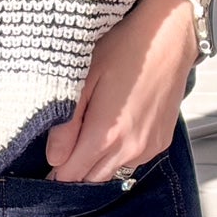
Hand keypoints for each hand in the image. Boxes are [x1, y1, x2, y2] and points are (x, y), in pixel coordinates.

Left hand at [45, 0, 198, 183]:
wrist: (169, 38)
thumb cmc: (124, 49)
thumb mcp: (84, 78)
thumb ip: (67, 123)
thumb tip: (53, 157)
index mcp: (107, 133)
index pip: (71, 174)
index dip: (55, 171)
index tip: (48, 159)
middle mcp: (130, 148)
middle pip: (91, 179)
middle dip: (75, 169)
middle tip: (65, 144)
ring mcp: (148, 148)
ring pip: (112, 173)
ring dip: (97, 163)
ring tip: (90, 131)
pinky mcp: (160, 143)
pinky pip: (132, 161)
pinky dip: (118, 154)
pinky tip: (114, 127)